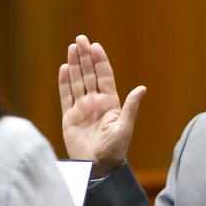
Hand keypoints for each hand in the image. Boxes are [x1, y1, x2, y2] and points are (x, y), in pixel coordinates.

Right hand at [58, 35, 145, 176]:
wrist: (97, 166)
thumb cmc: (114, 151)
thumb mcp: (124, 128)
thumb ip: (131, 107)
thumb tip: (141, 88)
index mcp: (110, 103)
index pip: (104, 76)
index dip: (100, 61)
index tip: (96, 46)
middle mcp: (95, 102)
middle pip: (89, 74)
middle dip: (85, 56)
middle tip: (80, 39)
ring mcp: (81, 108)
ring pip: (77, 81)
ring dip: (74, 64)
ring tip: (72, 48)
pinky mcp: (69, 117)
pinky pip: (65, 96)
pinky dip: (64, 82)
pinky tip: (63, 68)